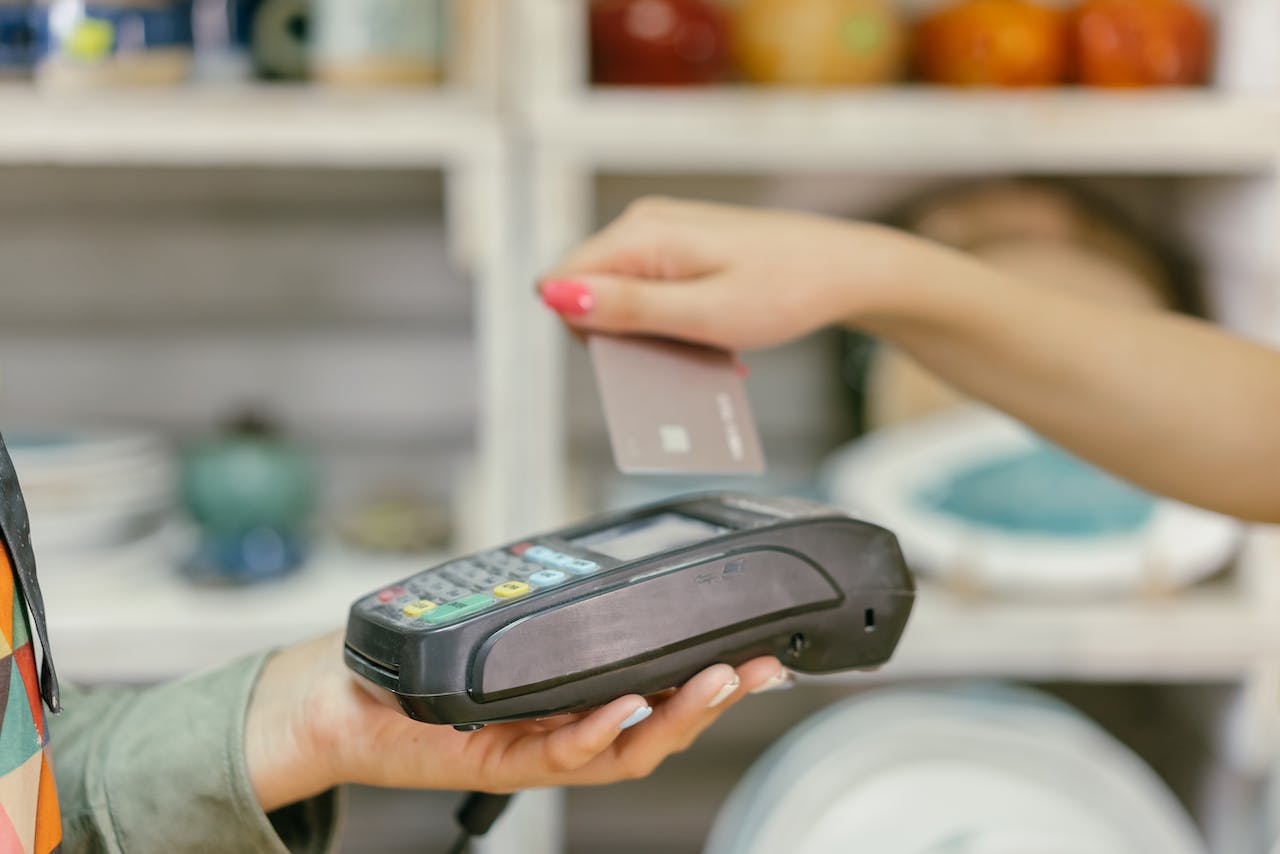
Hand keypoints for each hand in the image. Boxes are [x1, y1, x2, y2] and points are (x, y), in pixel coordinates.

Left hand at [245, 631, 787, 810]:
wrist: (344, 700)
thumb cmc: (423, 666)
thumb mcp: (503, 626)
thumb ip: (556, 612)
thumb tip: (610, 568)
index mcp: (577, 699)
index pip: (660, 693)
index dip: (711, 677)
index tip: (758, 647)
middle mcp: (567, 730)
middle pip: (661, 727)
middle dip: (717, 699)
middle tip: (763, 667)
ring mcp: (537, 749)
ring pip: (626, 748)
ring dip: (676, 716)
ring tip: (717, 682)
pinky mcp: (497, 759)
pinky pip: (559, 754)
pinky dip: (596, 731)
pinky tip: (625, 706)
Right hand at [538, 197, 936, 350]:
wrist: (845, 270)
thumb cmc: (785, 291)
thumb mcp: (702, 315)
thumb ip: (625, 308)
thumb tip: (553, 295)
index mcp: (641, 234)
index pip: (559, 283)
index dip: (584, 330)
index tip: (637, 351)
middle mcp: (643, 224)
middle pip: (587, 291)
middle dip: (619, 335)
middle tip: (677, 354)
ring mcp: (663, 233)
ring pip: (619, 295)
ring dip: (648, 334)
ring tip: (700, 348)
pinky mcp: (682, 246)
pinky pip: (649, 291)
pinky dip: (669, 321)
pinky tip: (707, 338)